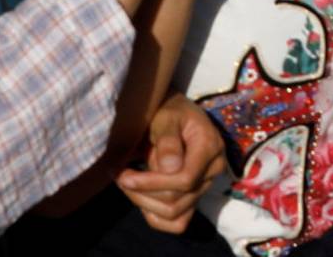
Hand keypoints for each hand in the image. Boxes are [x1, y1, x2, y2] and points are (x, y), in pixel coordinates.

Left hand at [116, 94, 226, 233]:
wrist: (173, 114)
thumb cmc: (169, 110)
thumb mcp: (166, 116)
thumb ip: (168, 139)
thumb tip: (170, 168)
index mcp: (210, 147)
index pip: (185, 180)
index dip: (152, 183)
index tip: (124, 176)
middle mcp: (213, 170)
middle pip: (177, 200)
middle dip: (142, 193)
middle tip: (119, 176)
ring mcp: (205, 186)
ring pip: (174, 214)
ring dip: (144, 203)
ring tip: (127, 183)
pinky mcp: (195, 197)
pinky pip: (177, 222)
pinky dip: (155, 215)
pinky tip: (142, 196)